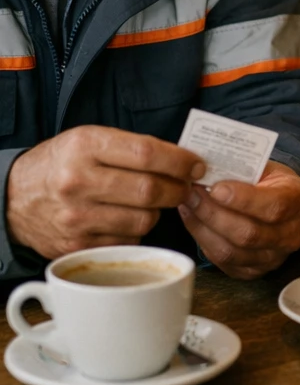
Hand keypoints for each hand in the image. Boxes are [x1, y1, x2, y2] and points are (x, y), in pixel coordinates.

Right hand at [6, 126, 203, 258]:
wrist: (15, 197)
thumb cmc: (63, 163)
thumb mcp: (91, 139)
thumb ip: (135, 148)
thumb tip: (185, 162)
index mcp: (86, 145)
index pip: (148, 153)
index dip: (181, 162)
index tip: (197, 166)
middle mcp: (78, 180)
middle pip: (150, 191)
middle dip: (178, 190)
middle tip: (186, 187)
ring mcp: (76, 216)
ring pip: (144, 220)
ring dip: (157, 212)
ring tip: (150, 202)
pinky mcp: (75, 245)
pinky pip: (127, 241)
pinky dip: (135, 231)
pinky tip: (125, 219)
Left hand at [178, 161, 299, 278]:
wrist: (288, 207)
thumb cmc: (273, 183)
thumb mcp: (268, 168)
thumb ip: (242, 171)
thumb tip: (205, 171)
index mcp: (298, 202)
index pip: (273, 207)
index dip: (243, 200)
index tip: (215, 187)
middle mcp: (290, 235)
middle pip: (248, 234)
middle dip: (213, 214)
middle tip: (190, 194)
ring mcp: (273, 258)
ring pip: (231, 252)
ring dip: (203, 228)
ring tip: (187, 206)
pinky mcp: (254, 271)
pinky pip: (223, 263)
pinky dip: (203, 241)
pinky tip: (193, 221)